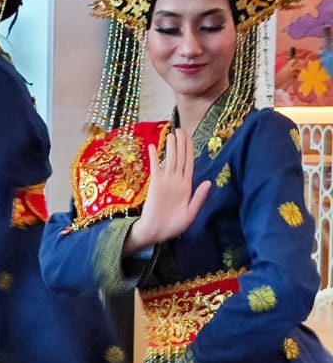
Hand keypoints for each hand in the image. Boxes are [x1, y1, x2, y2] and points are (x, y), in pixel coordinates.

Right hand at [126, 129, 210, 251]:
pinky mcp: (155, 185)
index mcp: (187, 186)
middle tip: (181, 129)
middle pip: (181, 158)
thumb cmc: (173, 226)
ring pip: (170, 160)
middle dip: (182, 143)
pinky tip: (154, 147)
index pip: (190, 163)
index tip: (190, 137)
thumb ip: (199, 197)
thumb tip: (208, 182)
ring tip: (172, 133)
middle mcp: (177, 181)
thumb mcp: (191, 213)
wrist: (156, 233)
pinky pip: (156, 168)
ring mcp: (165, 182)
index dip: (191, 150)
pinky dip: (155, 157)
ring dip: (171, 147)